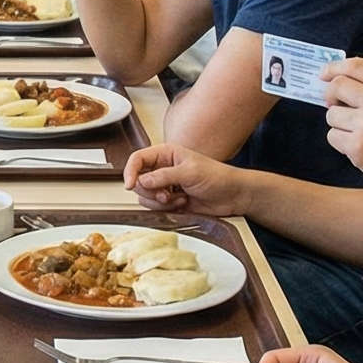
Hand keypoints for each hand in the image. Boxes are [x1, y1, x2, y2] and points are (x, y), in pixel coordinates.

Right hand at [122, 143, 256, 218]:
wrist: (232, 196)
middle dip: (150, 191)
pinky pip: (155, 207)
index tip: (130, 185)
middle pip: (138, 180)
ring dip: (159, 201)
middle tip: (165, 193)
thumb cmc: (217, 177)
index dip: (130, 171)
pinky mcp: (169, 200)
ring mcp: (165, 185)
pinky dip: (166, 208)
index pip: (138, 159)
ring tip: (177, 198)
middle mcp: (162, 168)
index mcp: (166, 154)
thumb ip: (164, 176)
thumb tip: (142, 180)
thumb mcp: (190, 172)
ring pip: (144, 196)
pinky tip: (182, 203)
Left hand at [319, 58, 362, 198]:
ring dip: (339, 123)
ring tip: (360, 133)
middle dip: (331, 96)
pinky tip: (360, 147)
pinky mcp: (358, 146)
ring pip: (332, 114)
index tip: (324, 73)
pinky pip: (332, 136)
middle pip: (337, 86)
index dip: (334, 67)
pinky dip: (341, 142)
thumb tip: (338, 79)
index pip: (356, 66)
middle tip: (337, 106)